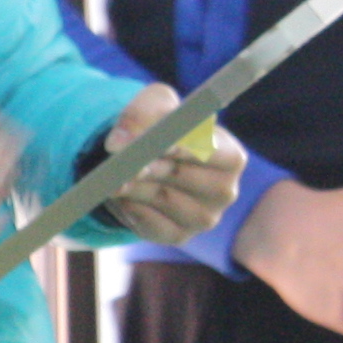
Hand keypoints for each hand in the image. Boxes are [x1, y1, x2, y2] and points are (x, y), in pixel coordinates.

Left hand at [97, 86, 245, 244]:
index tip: (153, 142)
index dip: (180, 146)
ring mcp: (204, 218)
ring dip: (132, 185)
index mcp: (230, 156)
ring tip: (112, 174)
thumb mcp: (153, 106)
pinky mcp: (179, 235)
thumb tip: (118, 143)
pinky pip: (150, 224)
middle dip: (147, 165)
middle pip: (180, 175)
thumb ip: (139, 115)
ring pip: (160, 198)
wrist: (147, 161)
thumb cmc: (159, 126)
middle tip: (119, 160)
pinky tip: (120, 195)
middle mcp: (224, 191)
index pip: (210, 151)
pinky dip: (130, 208)